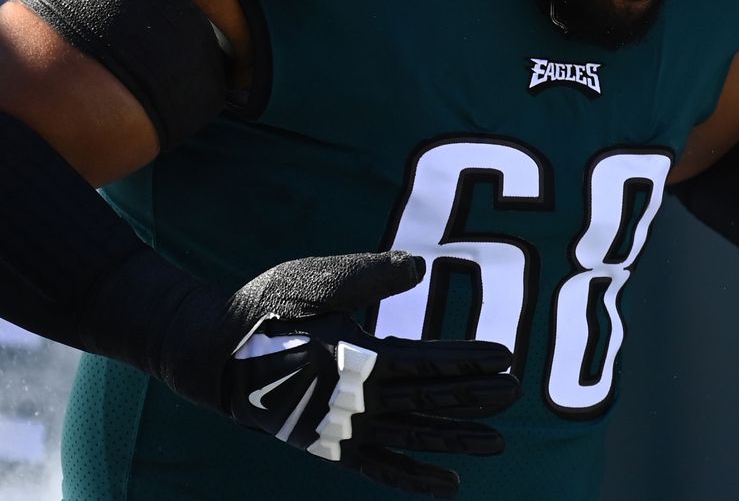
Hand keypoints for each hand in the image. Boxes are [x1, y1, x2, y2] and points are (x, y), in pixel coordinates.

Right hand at [165, 251, 518, 497]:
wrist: (213, 356)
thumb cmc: (268, 309)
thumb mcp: (313, 281)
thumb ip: (367, 275)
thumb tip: (418, 267)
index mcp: (352, 356)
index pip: (424, 361)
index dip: (467, 359)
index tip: (507, 357)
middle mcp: (352, 400)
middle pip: (427, 400)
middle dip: (475, 395)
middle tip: (517, 391)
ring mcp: (343, 429)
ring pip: (413, 437)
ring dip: (456, 438)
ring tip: (499, 442)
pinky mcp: (332, 447)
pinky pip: (382, 470)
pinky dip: (415, 479)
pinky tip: (450, 486)